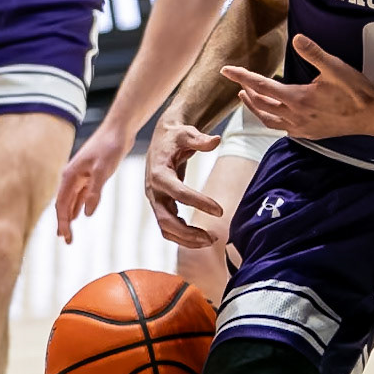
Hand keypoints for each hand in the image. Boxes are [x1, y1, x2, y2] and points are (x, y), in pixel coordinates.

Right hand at [55, 121, 134, 242]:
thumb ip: (94, 192)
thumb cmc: (110, 147)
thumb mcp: (103, 171)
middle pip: (63, 204)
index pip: (62, 205)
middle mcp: (71, 176)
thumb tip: (85, 214)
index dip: (63, 223)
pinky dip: (78, 205)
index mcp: (69, 176)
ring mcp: (80, 175)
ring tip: (68, 231)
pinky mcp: (90, 174)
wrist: (118, 130)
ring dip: (69, 215)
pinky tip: (79, 214)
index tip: (67, 238)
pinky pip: (80, 194)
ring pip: (71, 200)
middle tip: (66, 241)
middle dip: (64, 223)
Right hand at [144, 121, 222, 248]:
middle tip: (212, 238)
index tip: (220, 211)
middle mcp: (154, 190)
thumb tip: (216, 140)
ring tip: (210, 240)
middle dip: (188, 232)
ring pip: (166, 228)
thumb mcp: (187, 133)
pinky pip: (168, 226)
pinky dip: (183, 235)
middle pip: (166, 220)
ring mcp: (155, 199)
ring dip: (186, 239)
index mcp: (159, 173)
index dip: (199, 203)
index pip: (179, 193)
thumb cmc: (175, 136)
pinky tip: (201, 237)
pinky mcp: (160, 204)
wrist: (162, 139)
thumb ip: (200, 139)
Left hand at [220, 34, 373, 140]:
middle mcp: (294, 116)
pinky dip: (270, 119)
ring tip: (246, 97)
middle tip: (238, 81)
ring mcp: (300, 127)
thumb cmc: (355, 91)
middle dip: (247, 91)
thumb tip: (296, 38)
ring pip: (268, 119)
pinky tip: (273, 114)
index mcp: (297, 98)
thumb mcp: (335, 67)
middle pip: (260, 104)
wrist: (371, 117)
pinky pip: (281, 128)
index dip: (241, 76)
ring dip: (254, 107)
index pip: (261, 85)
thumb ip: (314, 53)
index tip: (226, 70)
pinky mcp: (308, 134)